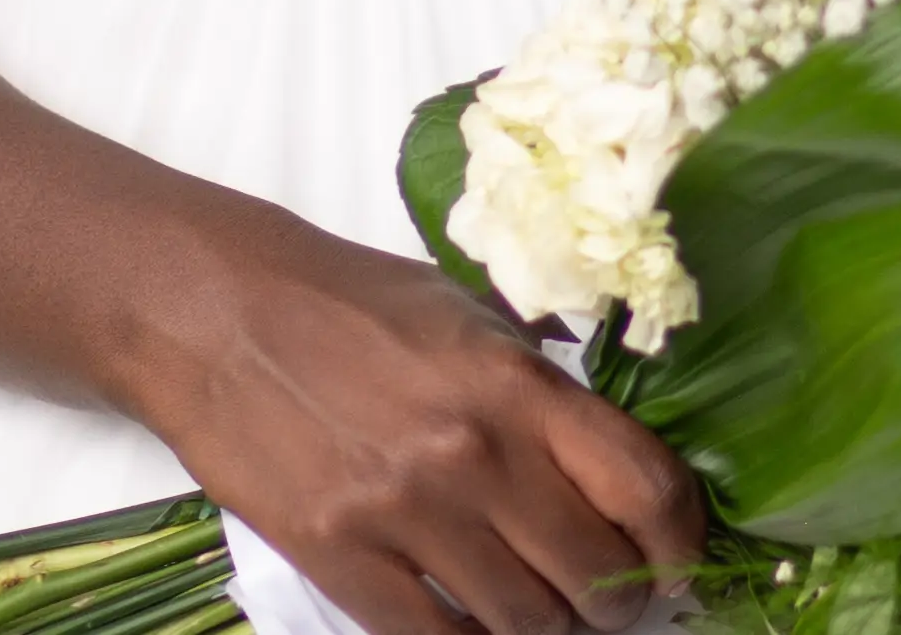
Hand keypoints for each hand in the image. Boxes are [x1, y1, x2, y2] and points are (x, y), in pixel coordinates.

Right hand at [158, 218, 705, 634]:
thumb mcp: (464, 309)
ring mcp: (406, 516)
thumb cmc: (347, 299)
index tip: (682, 559)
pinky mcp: (341, 561)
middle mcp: (473, 454)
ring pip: (523, 622)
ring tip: (547, 611)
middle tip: (617, 596)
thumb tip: (601, 437)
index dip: (680, 538)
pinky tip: (476, 626)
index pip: (639, 485)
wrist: (219, 313)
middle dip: (621, 598)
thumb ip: (536, 377)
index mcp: (515, 381)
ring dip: (549, 628)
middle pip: (593, 572)